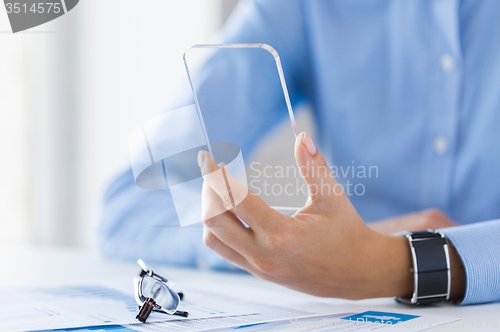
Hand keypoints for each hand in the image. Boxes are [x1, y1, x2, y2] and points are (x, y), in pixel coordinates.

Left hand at [197, 132, 463, 299]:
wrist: (358, 274)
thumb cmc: (347, 233)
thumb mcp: (332, 197)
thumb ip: (314, 166)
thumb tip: (302, 136)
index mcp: (281, 234)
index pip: (234, 200)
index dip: (216, 175)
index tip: (207, 157)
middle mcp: (263, 254)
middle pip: (213, 220)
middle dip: (207, 190)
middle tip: (214, 170)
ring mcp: (258, 267)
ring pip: (213, 239)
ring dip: (210, 211)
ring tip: (220, 189)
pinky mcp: (258, 272)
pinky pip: (224, 249)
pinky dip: (219, 227)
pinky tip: (231, 210)